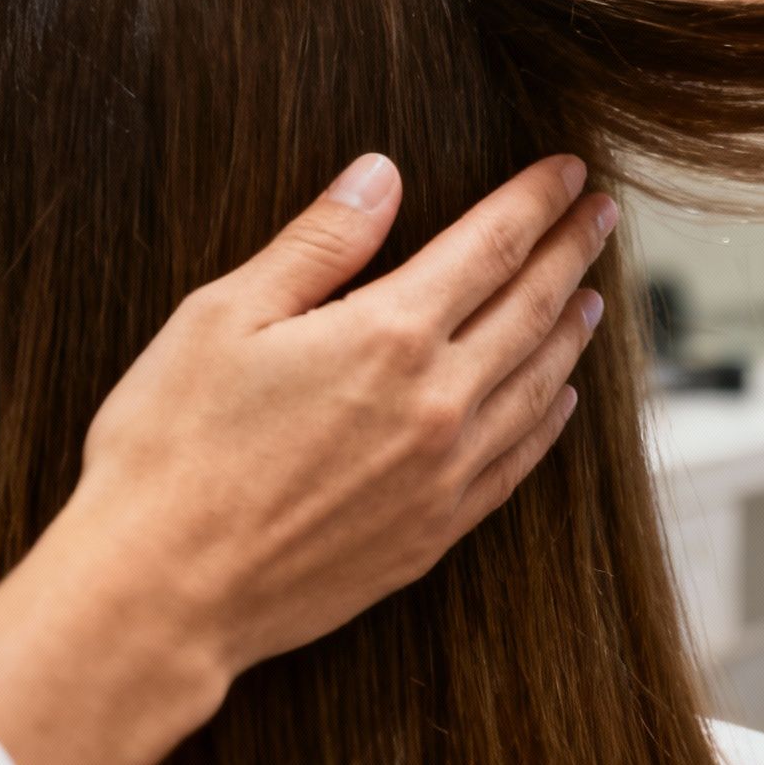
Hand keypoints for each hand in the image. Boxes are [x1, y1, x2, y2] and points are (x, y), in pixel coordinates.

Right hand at [73, 151, 615, 668]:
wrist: (159, 592)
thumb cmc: (169, 447)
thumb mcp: (224, 316)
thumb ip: (318, 242)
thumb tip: (381, 175)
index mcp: (389, 334)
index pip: (492, 246)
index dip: (538, 201)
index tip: (571, 171)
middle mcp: (437, 402)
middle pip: (532, 309)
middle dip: (573, 252)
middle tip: (604, 215)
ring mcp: (443, 475)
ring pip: (538, 386)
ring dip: (571, 334)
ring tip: (593, 297)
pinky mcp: (432, 534)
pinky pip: (516, 464)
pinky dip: (548, 422)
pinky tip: (560, 400)